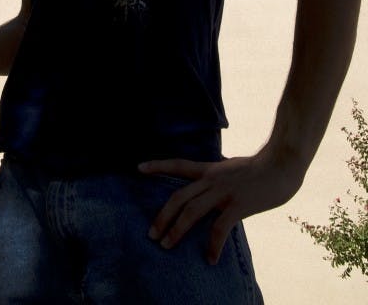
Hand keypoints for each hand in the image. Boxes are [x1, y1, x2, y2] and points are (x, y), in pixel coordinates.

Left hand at [138, 151, 304, 264]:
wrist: (282, 162)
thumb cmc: (262, 168)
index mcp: (210, 169)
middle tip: (152, 234)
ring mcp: (224, 192)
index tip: (138, 168)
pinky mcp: (238, 205)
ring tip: (166, 246)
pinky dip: (213, 245)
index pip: (178, 164)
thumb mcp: (233, 170)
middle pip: (179, 196)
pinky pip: (220, 228)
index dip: (158, 166)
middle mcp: (212, 179)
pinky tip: (210, 258)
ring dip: (177, 230)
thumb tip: (212, 191)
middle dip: (163, 216)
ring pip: (192, 211)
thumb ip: (220, 179)